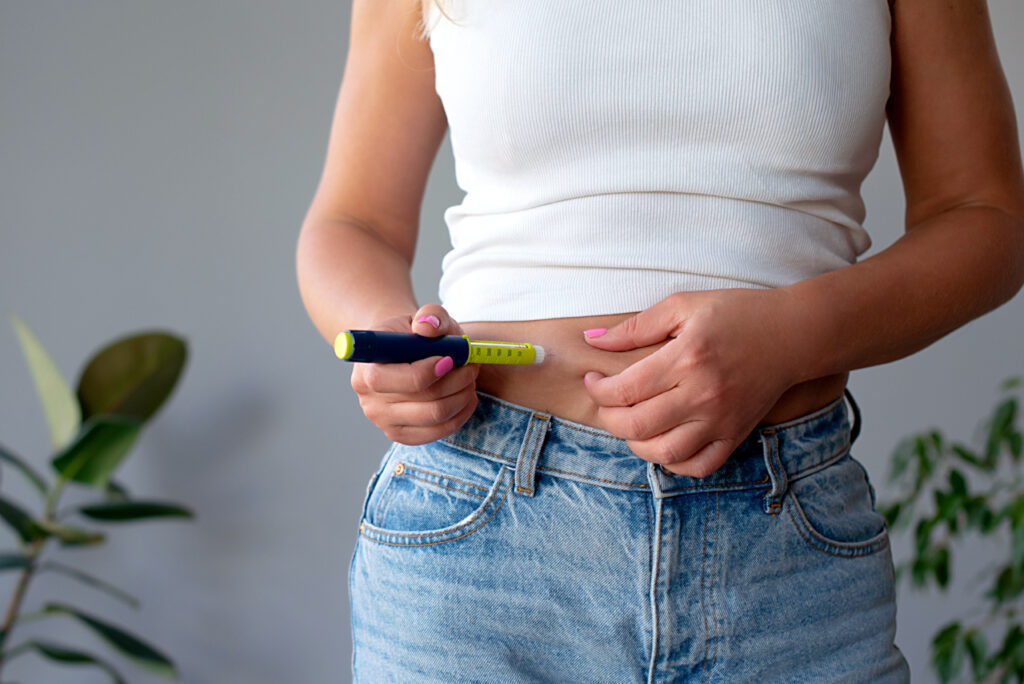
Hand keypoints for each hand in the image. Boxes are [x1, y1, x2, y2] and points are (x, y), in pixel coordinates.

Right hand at [349, 304, 479, 443]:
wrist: (399, 353)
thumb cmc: (411, 335)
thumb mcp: (422, 316)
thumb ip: (430, 315)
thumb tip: (428, 326)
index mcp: (367, 369)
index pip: (402, 381)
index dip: (431, 371)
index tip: (450, 358)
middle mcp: (370, 401)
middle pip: (427, 401)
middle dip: (458, 381)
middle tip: (471, 365)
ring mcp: (385, 422)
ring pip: (437, 416)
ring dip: (463, 395)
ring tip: (468, 377)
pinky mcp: (403, 436)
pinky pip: (441, 431)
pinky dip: (461, 412)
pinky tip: (465, 395)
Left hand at [581, 288, 802, 476]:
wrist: (794, 334)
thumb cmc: (736, 313)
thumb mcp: (684, 305)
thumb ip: (636, 326)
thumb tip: (592, 338)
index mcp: (686, 358)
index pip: (625, 389)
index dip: (598, 390)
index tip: (593, 380)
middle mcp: (702, 394)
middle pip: (638, 425)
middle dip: (608, 418)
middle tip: (605, 404)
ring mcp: (721, 419)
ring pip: (665, 453)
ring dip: (635, 444)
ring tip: (630, 424)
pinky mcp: (736, 434)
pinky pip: (699, 466)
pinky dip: (674, 464)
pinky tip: (662, 444)